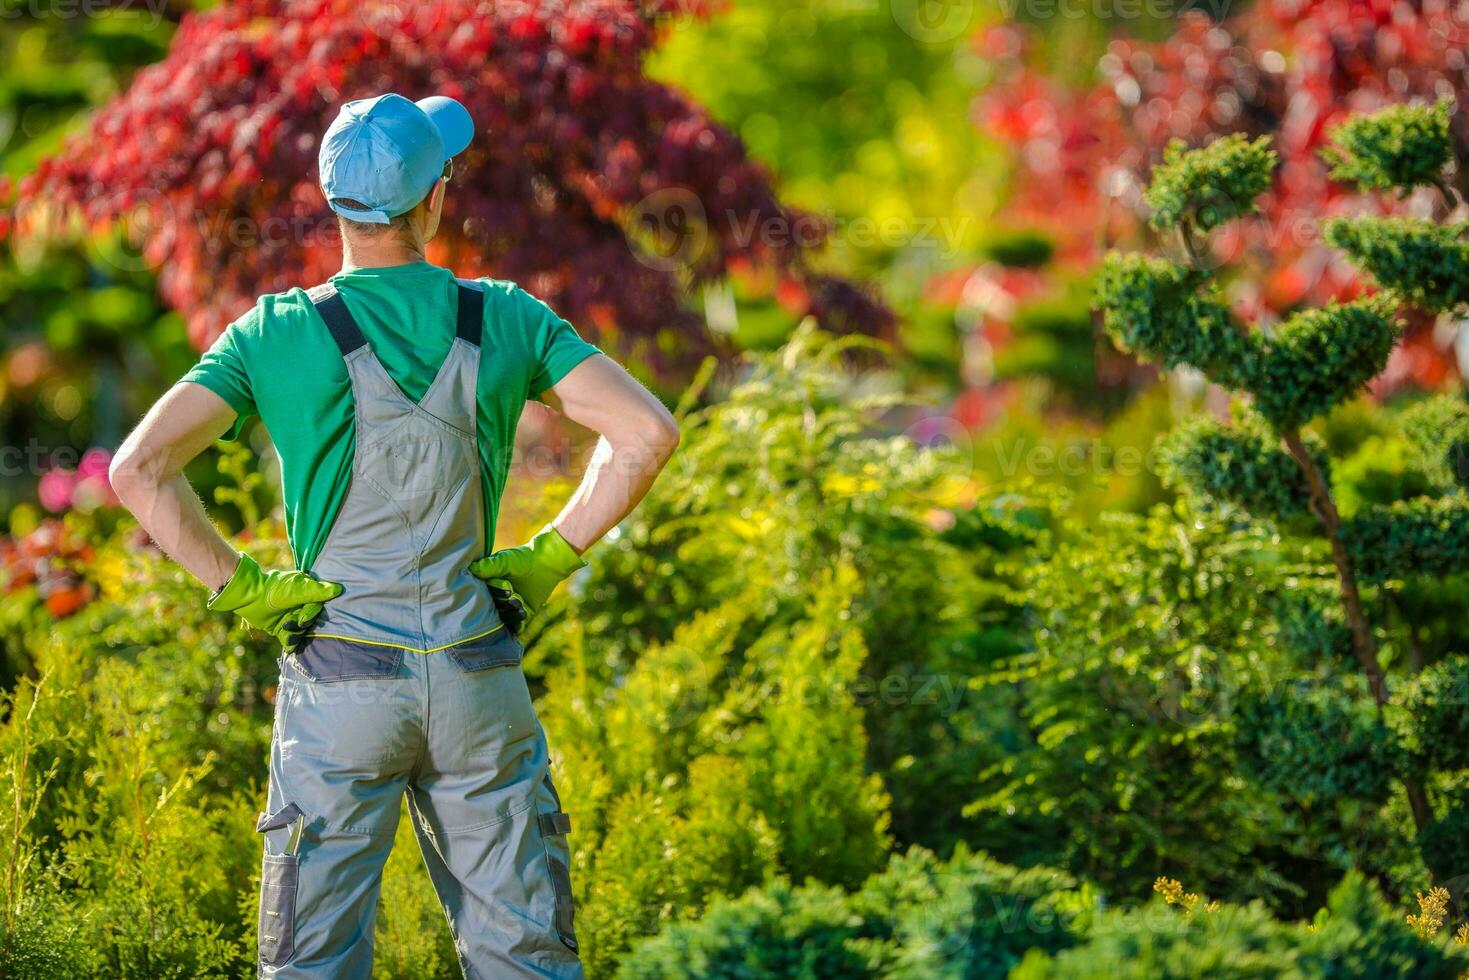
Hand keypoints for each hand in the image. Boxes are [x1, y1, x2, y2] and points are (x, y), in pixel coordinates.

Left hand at [207, 554, 342, 651]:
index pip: (317, 607)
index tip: (303, 618)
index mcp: (307, 593)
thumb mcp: (298, 589)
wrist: (250, 597)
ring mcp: (290, 617)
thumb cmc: (275, 589)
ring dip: (295, 634)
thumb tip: (340, 589)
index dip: (311, 614)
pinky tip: (289, 646)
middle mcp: (300, 605)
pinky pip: (290, 639)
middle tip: (291, 623)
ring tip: (285, 630)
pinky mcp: (280, 628)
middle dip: (302, 625)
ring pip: (301, 631)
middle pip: (310, 621)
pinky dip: (290, 643)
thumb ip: (318, 592)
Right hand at [469, 526, 585, 633]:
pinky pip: (515, 626)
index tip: (509, 586)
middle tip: (516, 595)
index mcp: (487, 585)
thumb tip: (470, 569)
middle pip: (493, 609)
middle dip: (504, 604)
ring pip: (503, 619)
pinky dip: (517, 627)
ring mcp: (508, 607)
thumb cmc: (522, 559)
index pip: (484, 596)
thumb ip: (489, 566)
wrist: (546, 563)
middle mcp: (495, 598)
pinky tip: (521, 624)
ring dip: (511, 616)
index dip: (496, 593)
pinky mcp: (521, 614)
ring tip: (521, 606)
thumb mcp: (505, 560)